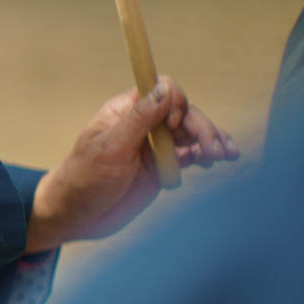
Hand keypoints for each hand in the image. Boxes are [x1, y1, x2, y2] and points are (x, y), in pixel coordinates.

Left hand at [25, 76, 239, 253]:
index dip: (174, 103)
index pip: (160, 90)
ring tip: (228, 154)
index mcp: (126, 111)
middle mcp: (144, 125)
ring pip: (191, 135)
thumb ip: (139, 119)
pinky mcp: (162, 168)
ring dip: (212, 140)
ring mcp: (155, 147)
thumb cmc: (83, 179)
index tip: (174, 125)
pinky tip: (220, 159)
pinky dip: (206, 155)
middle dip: (202, 128)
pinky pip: (190, 156)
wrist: (75, 216)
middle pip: (183, 114)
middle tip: (216, 150)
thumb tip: (164, 87)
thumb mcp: (110, 148)